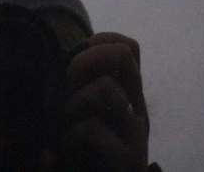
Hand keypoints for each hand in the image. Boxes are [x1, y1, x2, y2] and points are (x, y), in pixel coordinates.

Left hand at [61, 32, 148, 170]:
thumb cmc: (76, 158)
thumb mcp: (72, 114)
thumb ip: (74, 87)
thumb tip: (70, 52)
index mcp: (125, 95)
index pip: (128, 48)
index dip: (99, 43)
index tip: (75, 65)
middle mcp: (135, 109)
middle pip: (121, 54)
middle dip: (82, 65)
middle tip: (68, 94)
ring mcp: (136, 133)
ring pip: (106, 89)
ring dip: (74, 108)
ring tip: (68, 135)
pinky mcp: (128, 159)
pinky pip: (91, 130)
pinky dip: (72, 140)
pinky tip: (73, 158)